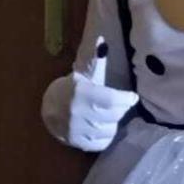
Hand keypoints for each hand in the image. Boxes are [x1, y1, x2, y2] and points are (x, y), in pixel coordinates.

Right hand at [41, 36, 139, 151]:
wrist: (50, 107)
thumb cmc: (76, 87)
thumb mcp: (86, 72)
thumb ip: (95, 58)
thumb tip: (101, 40)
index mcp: (81, 92)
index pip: (110, 99)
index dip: (126, 99)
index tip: (133, 97)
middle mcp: (77, 112)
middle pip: (113, 115)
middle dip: (121, 110)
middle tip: (121, 105)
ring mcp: (75, 129)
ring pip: (109, 130)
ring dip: (114, 122)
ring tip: (110, 115)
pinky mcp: (75, 142)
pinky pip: (101, 143)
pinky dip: (106, 136)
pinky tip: (104, 126)